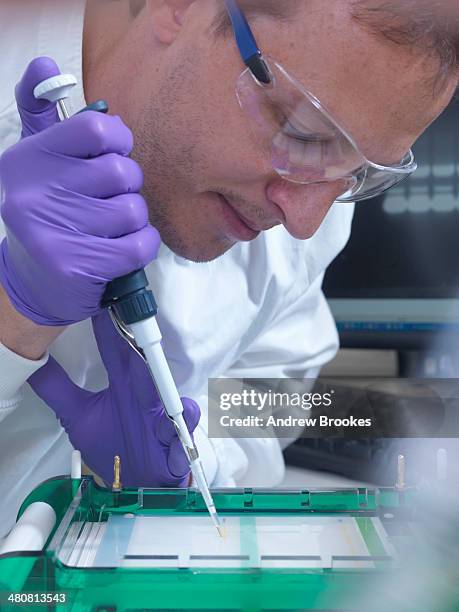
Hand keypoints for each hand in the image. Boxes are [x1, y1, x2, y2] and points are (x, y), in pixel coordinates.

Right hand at [0, 57, 159, 326]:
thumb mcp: (41, 165)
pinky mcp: (74, 265)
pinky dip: (141, 247)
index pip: (96, 129)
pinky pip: (139, 244)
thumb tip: (44, 64)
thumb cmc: (52, 217)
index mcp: (28, 159)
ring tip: (112, 230)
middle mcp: (32, 192)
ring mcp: (51, 231)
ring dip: (134, 222)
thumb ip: (43, 116)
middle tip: (111, 203)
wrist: (36, 284)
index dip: (120, 141)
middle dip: (128, 188)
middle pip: (121, 171)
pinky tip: (122, 251)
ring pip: (133, 210)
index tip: (115, 154)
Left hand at [28, 310, 200, 486]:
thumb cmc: (114, 446)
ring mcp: (160, 416)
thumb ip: (57, 389)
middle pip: (141, 366)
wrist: (140, 483)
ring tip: (158, 366)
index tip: (104, 300)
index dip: (108, 328)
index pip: (115, 351)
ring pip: (164, 395)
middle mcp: (142, 396)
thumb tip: (33, 364)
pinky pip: (183, 428)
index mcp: (122, 386)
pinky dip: (187, 419)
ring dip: (163, 382)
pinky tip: (184, 411)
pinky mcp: (174, 440)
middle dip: (141, 342)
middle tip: (138, 316)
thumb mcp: (78, 416)